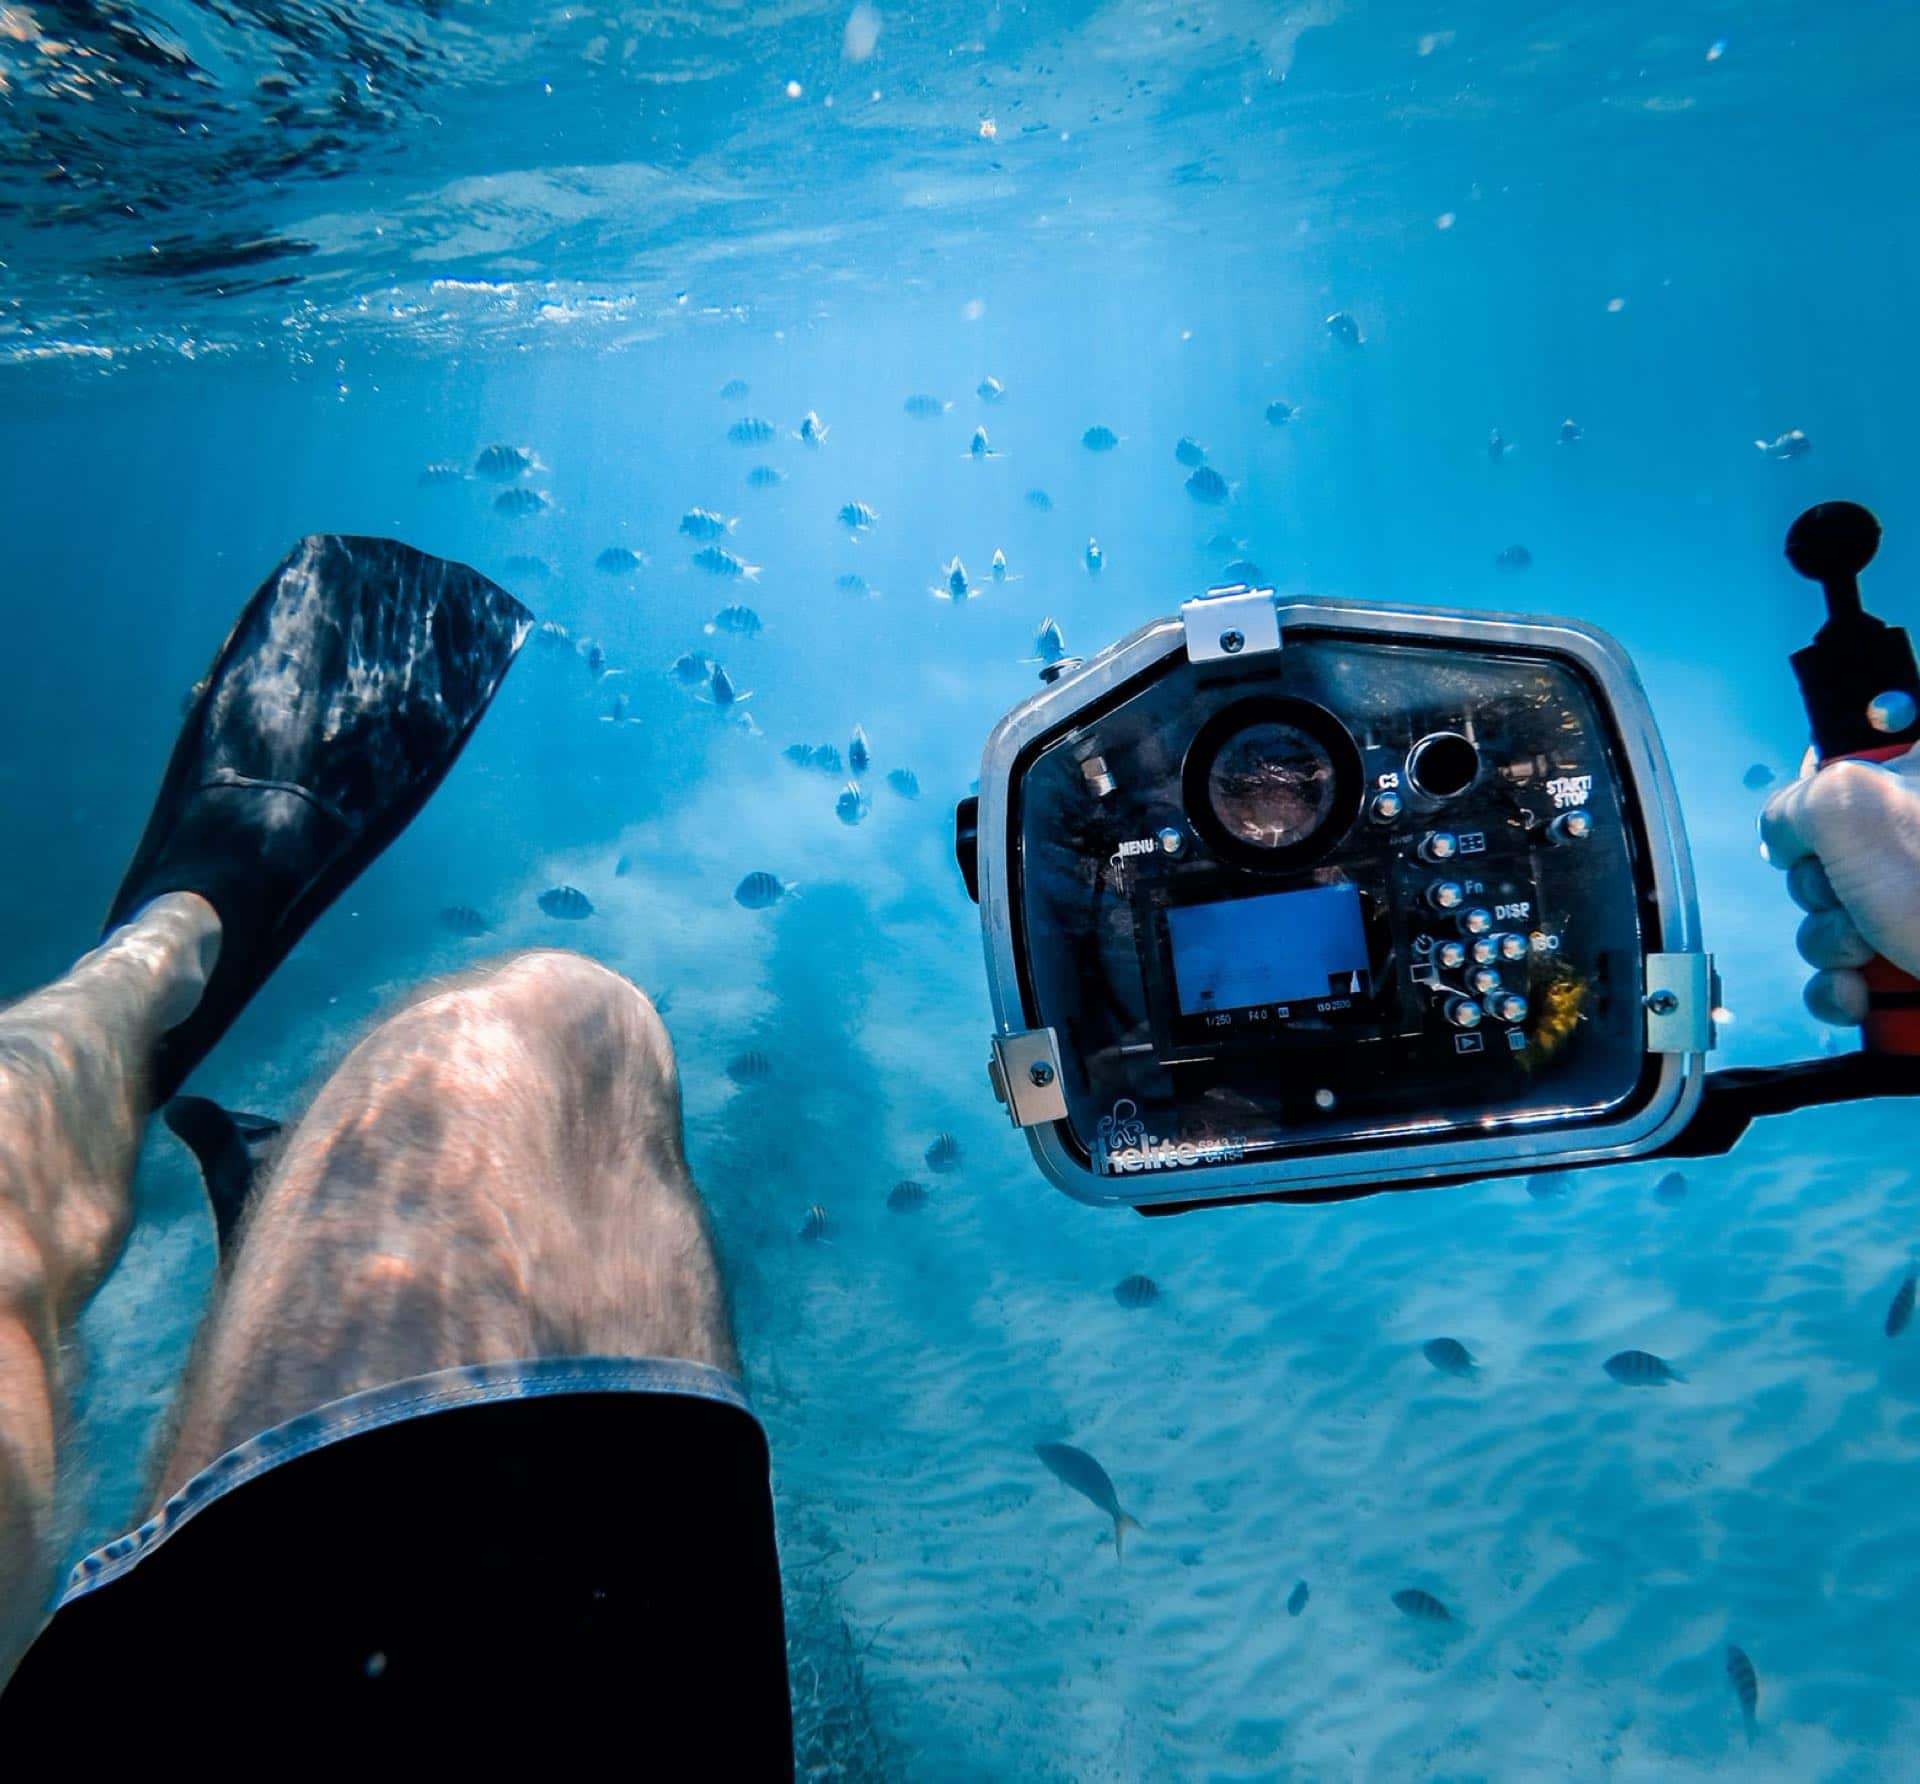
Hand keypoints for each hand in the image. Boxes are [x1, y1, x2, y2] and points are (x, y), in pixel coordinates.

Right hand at [1760, 747, 1919, 1023]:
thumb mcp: (1852, 808)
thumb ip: (1795, 802)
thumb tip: (1785, 837)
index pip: (1845, 767)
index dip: (1816, 804)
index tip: (1822, 837)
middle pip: (1828, 851)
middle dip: (1822, 890)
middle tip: (1858, 899)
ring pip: (1835, 916)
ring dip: (1831, 944)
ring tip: (1870, 952)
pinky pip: (1849, 973)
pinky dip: (1841, 989)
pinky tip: (1858, 996)